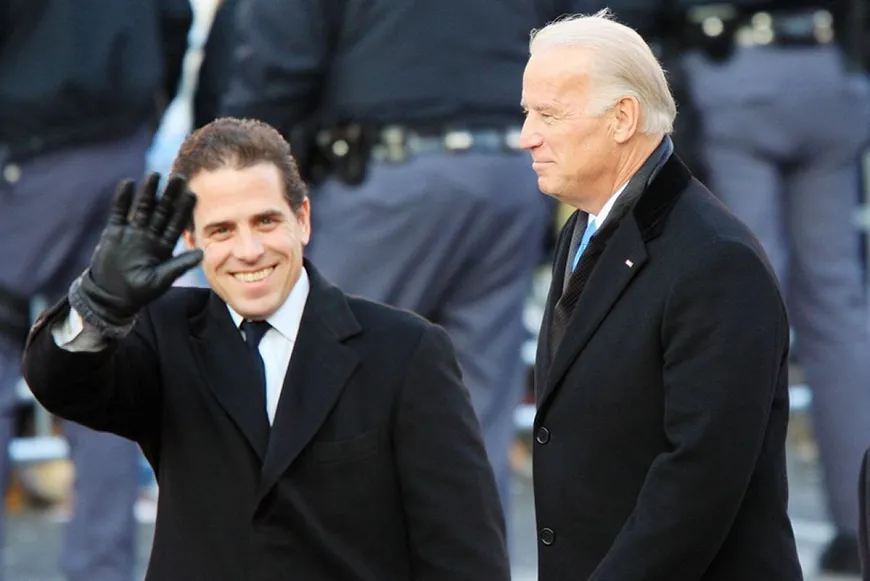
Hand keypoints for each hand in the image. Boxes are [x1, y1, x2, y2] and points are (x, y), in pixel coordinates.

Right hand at [69, 173, 202, 335]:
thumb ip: (179, 265)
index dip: (184, 209)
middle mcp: (150, 236)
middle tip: (179, 177)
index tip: (193, 194)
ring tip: (155, 175)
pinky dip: (123, 199)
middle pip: (162, 211)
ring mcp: (132, 232)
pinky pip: (120, 212)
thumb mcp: (161, 279)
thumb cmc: (139, 291)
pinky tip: (128, 183)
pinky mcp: (114, 232)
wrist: (111, 296)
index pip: (177, 223)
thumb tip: (201, 254)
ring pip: (142, 208)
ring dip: (148, 192)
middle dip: (170, 195)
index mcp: (164, 246)